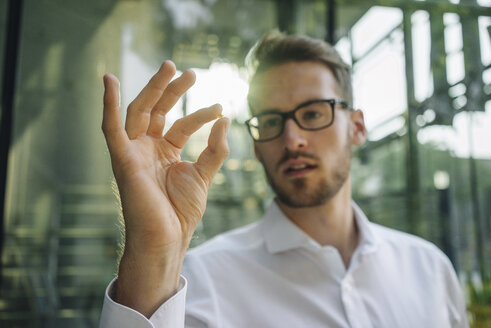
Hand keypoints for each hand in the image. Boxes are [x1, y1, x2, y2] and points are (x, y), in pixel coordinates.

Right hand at [102, 61, 228, 316]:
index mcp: (164, 153)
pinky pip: (110, 128)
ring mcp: (133, 152)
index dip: (200, 115)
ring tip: (172, 67)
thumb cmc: (182, 212)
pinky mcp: (122, 159)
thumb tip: (225, 119)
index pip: (180, 125)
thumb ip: (214, 148)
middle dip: (172, 90)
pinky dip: (107, 104)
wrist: (167, 238)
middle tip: (191, 71)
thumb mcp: (204, 175)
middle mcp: (147, 149)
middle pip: (157, 110)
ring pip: (139, 111)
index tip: (220, 108)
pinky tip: (109, 79)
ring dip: (153, 88)